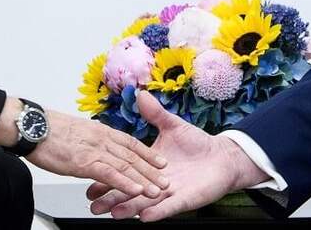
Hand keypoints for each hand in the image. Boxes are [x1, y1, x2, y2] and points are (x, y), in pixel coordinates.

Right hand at [26, 109, 169, 198]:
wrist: (30, 125)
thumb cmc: (46, 129)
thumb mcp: (74, 130)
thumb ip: (87, 139)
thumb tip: (92, 145)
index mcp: (99, 130)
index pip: (129, 142)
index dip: (146, 153)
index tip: (159, 161)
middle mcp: (101, 138)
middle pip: (133, 155)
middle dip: (151, 169)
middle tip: (166, 180)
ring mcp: (94, 149)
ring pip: (126, 165)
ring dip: (144, 179)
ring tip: (159, 190)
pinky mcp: (85, 162)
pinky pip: (110, 173)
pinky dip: (125, 182)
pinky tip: (136, 190)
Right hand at [86, 90, 269, 221]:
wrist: (221, 157)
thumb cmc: (197, 143)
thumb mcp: (173, 125)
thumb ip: (156, 114)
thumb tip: (141, 94)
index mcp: (148, 164)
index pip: (125, 171)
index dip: (107, 178)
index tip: (89, 183)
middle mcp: (154, 182)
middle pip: (129, 192)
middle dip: (111, 199)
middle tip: (93, 204)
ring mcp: (168, 193)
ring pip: (145, 203)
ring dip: (129, 208)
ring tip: (113, 212)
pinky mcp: (183, 201)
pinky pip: (169, 208)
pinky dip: (157, 212)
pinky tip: (144, 216)